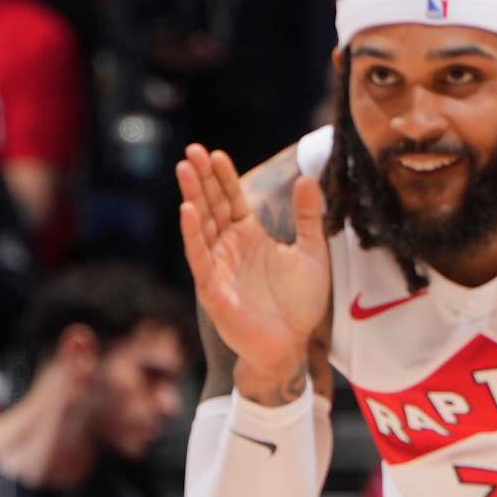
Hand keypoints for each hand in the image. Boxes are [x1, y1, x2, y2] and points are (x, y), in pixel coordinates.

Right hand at [177, 146, 329, 396]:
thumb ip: (309, 218)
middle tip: (192, 150)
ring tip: (184, 169)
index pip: (232, 199)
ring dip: (192, 197)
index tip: (215, 153)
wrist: (292, 346)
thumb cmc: (299, 305)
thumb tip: (308, 178)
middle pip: (212, 205)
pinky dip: (193, 235)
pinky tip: (187, 211)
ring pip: (202, 225)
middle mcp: (229, 248)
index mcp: (249, 237)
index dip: (223, 177)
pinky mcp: (213, 289)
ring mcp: (218, 267)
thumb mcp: (312, 254)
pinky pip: (200, 258)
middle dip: (201, 178)